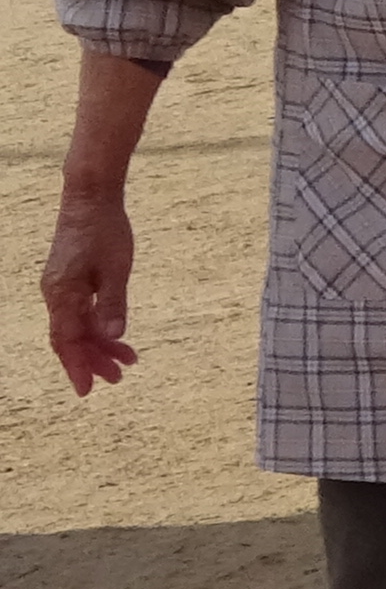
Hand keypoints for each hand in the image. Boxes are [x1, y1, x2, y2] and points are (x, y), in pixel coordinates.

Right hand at [42, 184, 132, 392]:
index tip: (87, 390)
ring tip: (126, 361)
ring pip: (78, 326)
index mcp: (62, 294)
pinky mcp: (71, 279)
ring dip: (100, 344)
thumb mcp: (116, 269)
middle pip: (72, 338)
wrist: (90, 198)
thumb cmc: (105, 231)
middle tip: (117, 378)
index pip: (67, 340)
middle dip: (93, 360)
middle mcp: (56, 294)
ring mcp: (62, 287)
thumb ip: (114, 303)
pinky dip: (98, 325)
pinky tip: (116, 335)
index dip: (77, 366)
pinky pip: (81, 311)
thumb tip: (114, 335)